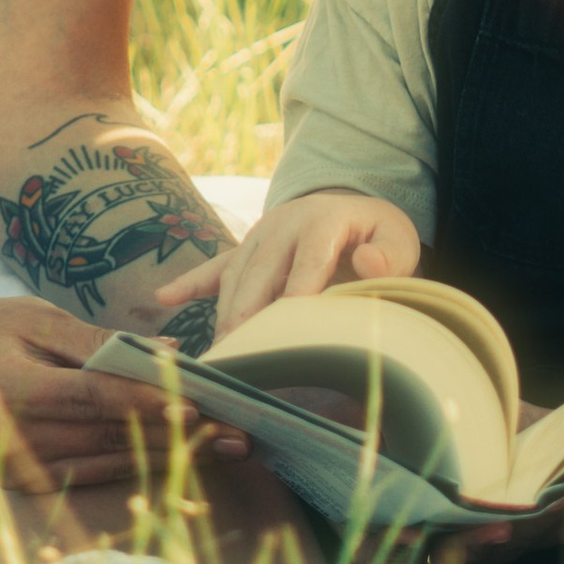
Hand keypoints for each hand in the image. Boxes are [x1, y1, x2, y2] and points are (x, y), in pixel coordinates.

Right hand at [0, 293, 244, 496]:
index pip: (96, 401)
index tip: (200, 406)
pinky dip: (135, 467)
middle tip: (237, 435)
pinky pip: (90, 474)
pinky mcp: (23, 482)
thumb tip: (167, 353)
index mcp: (17, 393)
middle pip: (110, 439)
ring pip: (107, 463)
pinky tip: (177, 461)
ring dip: (167, 457)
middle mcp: (17, 440)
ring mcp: (19, 469)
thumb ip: (99, 340)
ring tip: (222, 450)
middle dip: (177, 437)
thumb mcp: (39, 318)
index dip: (148, 404)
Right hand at [172, 189, 421, 340]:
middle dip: (249, 311)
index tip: (288, 321)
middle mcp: (283, 223)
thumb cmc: (376, 236)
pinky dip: (190, 283)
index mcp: (323, 220)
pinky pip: (214, 266)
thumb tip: (368, 262)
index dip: (299, 288)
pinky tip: (165, 298)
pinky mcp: (243, 249)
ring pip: (235, 275)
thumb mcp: (398, 238)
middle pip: (262, 269)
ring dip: (225, 312)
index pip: (310, 257)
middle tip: (237, 352)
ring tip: (217, 355)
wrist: (350, 208)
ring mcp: (258, 235)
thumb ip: (390, 255)